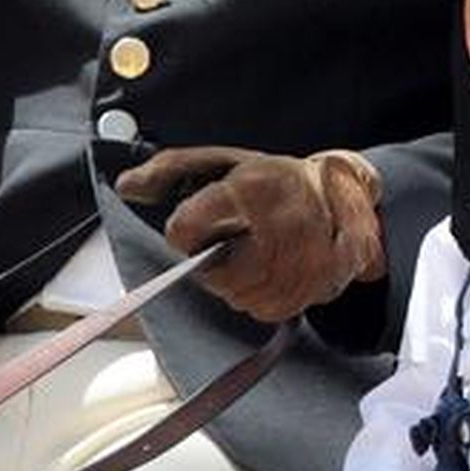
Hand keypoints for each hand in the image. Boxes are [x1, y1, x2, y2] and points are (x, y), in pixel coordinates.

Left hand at [115, 146, 384, 321]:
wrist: (344, 194)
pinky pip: (263, 308)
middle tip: (234, 238)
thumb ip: (169, 170)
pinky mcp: (315, 288)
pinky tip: (273, 268)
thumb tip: (126, 187)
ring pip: (237, 294)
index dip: (184, 229)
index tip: (196, 224)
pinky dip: (259, 293)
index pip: (187, 228)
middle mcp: (282, 228)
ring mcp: (303, 264)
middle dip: (213, 260)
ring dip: (236, 279)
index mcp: (252, 189)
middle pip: (213, 273)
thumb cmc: (274, 179)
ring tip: (256, 251)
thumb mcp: (221, 162)